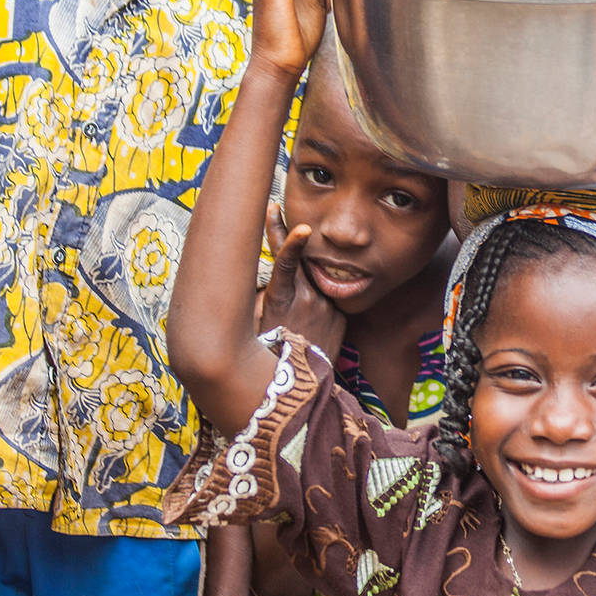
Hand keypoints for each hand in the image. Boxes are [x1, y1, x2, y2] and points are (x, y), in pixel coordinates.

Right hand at [259, 202, 345, 358]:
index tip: (295, 222)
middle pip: (301, 260)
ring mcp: (326, 308)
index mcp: (282, 299)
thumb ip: (264, 294)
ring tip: (294, 301)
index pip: (287, 264)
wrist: (296, 386)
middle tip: (275, 209)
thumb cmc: (266, 351)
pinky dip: (316, 304)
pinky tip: (307, 323)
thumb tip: (270, 276)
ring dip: (303, 282)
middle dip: (289, 235)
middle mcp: (307, 299)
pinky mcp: (339, 318)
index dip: (289, 240)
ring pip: (315, 281)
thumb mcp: (255, 322)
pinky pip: (327, 301)